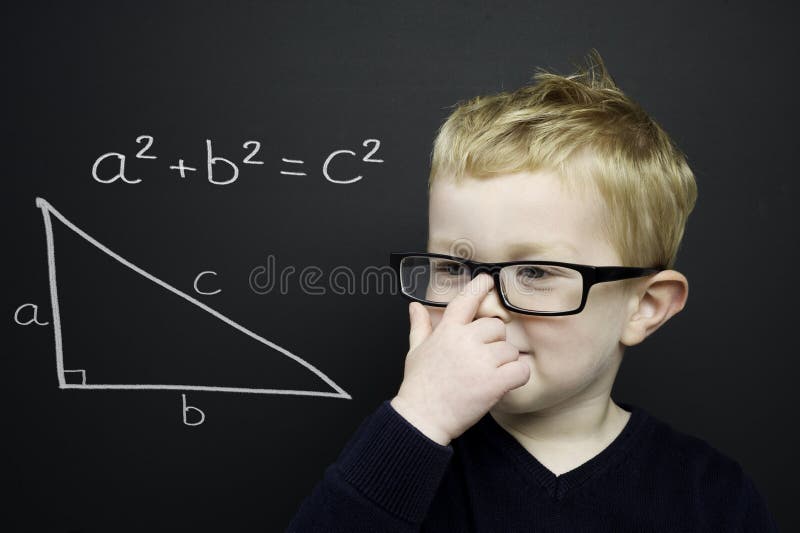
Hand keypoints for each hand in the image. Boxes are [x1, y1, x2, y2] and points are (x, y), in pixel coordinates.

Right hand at [390, 273, 530, 445]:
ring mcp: (480, 361)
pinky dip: (517, 376)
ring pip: (510, 349)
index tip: (487, 280)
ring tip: (486, 376)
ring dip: (504, 362)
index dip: (479, 287)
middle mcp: (465, 341)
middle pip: (497, 327)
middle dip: (494, 342)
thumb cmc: (419, 386)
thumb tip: (415, 307)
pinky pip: (520, 370)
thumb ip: (419, 326)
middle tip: (482, 359)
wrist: (422, 418)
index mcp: (447, 331)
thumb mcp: (415, 351)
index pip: (466, 300)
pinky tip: (505, 383)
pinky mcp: (493, 382)